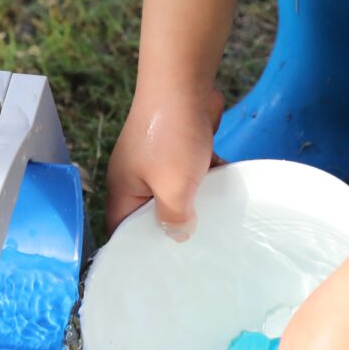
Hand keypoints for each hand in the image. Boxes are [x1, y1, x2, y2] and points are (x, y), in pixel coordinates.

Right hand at [105, 81, 223, 237]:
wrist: (184, 82)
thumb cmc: (170, 136)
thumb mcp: (173, 187)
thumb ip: (174, 217)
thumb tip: (179, 236)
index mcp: (123, 188)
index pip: (120, 228)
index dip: (134, 250)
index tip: (158, 267)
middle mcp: (136, 175)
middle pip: (150, 212)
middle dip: (172, 227)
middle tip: (194, 251)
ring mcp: (158, 159)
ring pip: (175, 192)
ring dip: (195, 202)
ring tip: (216, 225)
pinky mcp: (179, 146)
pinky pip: (192, 172)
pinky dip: (208, 179)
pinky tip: (229, 190)